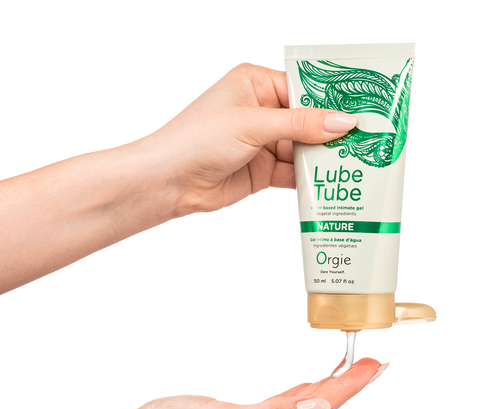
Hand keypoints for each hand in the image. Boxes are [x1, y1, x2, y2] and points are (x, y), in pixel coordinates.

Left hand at [138, 61, 357, 216]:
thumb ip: (300, 124)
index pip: (305, 87)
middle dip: (333, 133)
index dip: (333, 100)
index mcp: (256, 84)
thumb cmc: (199, 138)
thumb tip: (344, 121)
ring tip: (357, 165)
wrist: (168, 181)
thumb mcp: (253, 124)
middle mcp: (261, 111)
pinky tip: (330, 183)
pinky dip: (308, 179)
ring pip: (303, 149)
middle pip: (308, 121)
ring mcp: (262, 143)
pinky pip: (292, 173)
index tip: (364, 109)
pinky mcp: (261, 171)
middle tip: (369, 141)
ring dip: (323, 159)